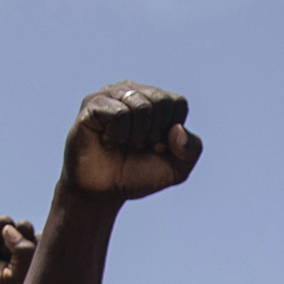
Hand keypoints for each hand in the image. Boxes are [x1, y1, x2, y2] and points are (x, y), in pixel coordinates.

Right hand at [0, 213, 35, 283]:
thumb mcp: (15, 277)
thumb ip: (25, 252)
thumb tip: (8, 228)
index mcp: (30, 253)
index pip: (41, 238)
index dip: (27, 250)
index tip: (15, 266)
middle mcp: (16, 239)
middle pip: (25, 226)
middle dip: (10, 245)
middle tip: (0, 260)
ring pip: (5, 221)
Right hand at [62, 83, 202, 201]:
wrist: (103, 192)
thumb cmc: (138, 175)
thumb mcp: (176, 169)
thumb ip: (191, 150)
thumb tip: (178, 129)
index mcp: (154, 99)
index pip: (177, 103)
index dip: (170, 132)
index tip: (156, 146)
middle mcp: (132, 91)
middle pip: (161, 101)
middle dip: (154, 134)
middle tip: (137, 146)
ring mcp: (111, 94)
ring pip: (141, 107)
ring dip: (135, 136)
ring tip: (122, 143)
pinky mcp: (92, 104)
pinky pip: (119, 114)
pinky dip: (118, 135)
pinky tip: (108, 140)